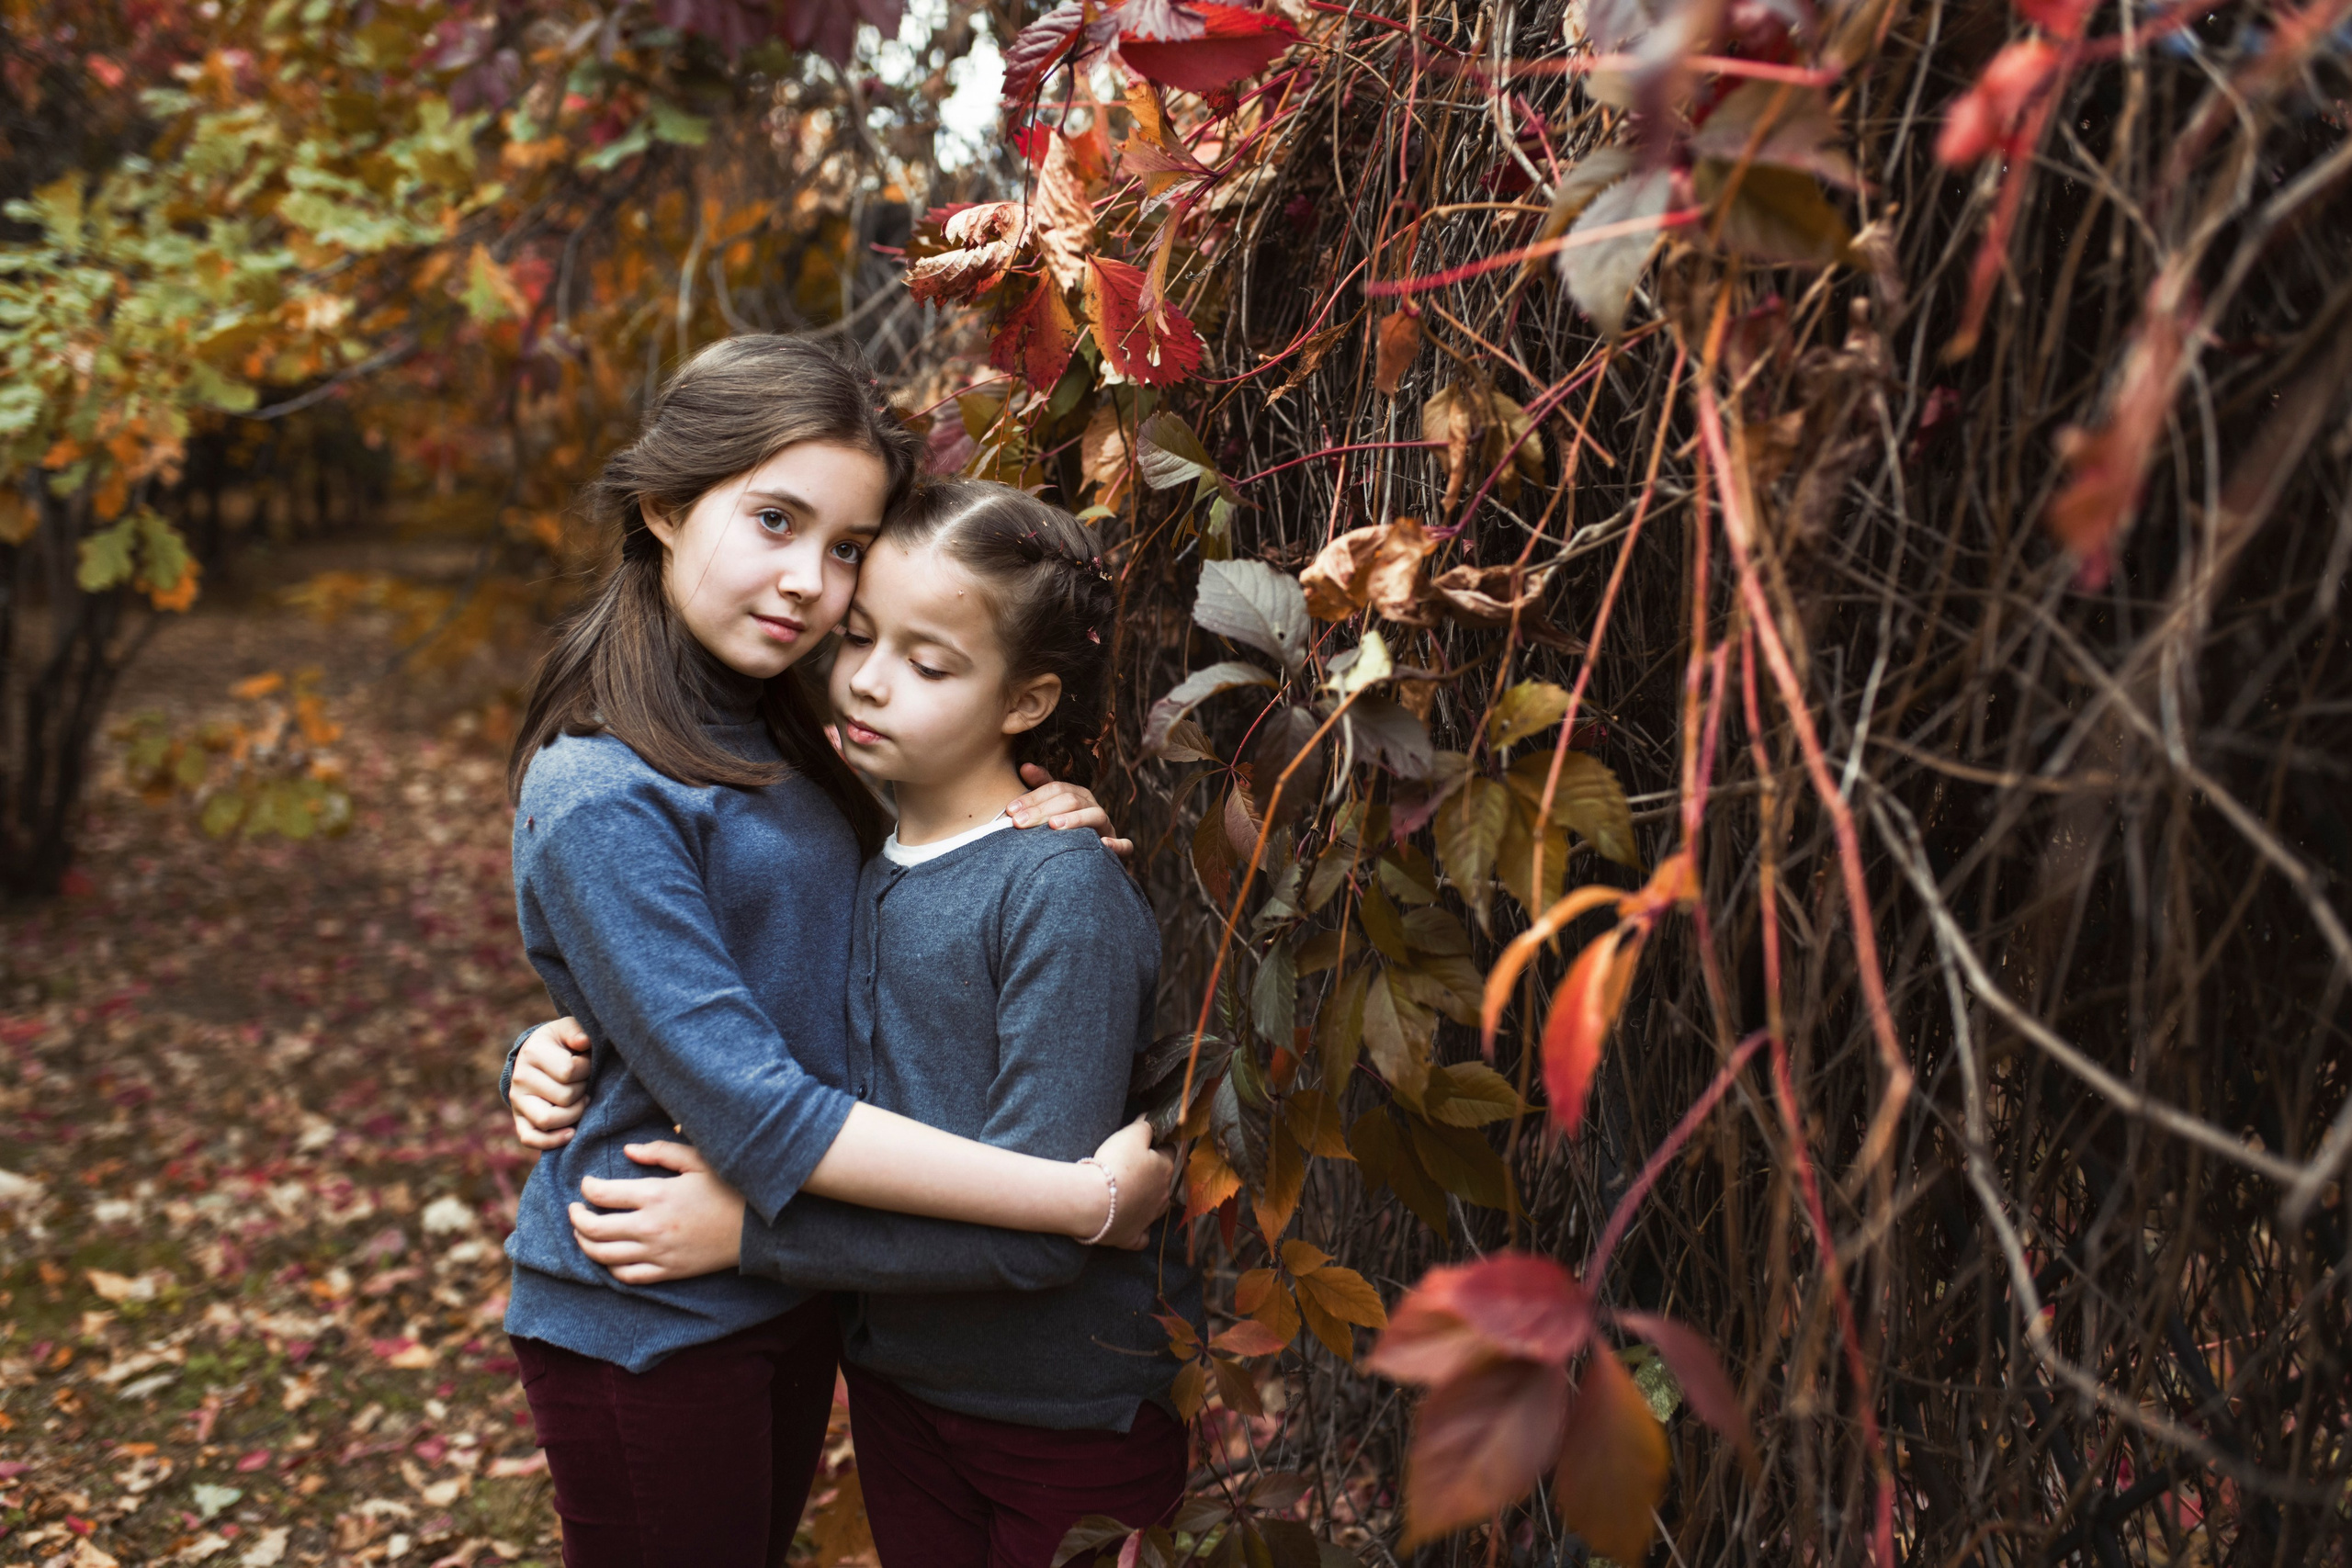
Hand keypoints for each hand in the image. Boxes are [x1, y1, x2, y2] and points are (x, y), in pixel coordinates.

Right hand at [511, 1017, 591, 1149]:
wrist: (539, 1055)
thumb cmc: (561, 1042)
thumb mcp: (569, 1029)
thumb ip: (577, 1031)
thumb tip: (584, 1042)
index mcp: (532, 1052)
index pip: (569, 1071)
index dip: (587, 1069)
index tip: (588, 1063)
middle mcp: (520, 1078)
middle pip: (564, 1097)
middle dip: (584, 1090)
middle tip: (586, 1082)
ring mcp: (517, 1101)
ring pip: (549, 1120)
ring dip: (575, 1114)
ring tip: (583, 1102)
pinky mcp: (519, 1120)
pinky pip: (531, 1138)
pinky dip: (552, 1141)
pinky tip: (572, 1133)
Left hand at [570, 1141, 746, 1284]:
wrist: (759, 1228)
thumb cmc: (730, 1188)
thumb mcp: (698, 1160)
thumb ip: (660, 1152)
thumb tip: (628, 1150)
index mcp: (656, 1195)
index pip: (603, 1194)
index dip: (587, 1188)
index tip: (587, 1184)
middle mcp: (650, 1227)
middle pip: (594, 1229)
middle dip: (577, 1218)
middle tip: (575, 1209)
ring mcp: (657, 1253)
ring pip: (604, 1256)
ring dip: (585, 1244)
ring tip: (583, 1233)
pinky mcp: (668, 1271)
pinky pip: (627, 1276)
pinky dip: (610, 1268)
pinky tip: (609, 1257)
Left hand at [1011, 764, 1131, 859]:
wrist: (1084, 857)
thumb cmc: (1063, 828)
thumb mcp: (1051, 807)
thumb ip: (1040, 787)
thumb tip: (1025, 766)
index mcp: (1076, 795)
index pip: (1055, 788)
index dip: (1032, 797)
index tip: (1010, 810)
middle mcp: (1092, 807)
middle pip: (1071, 801)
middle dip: (1043, 810)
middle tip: (1019, 822)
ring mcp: (1106, 827)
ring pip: (1095, 816)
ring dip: (1075, 820)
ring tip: (1053, 827)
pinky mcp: (1117, 847)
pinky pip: (1123, 845)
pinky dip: (1117, 844)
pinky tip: (1102, 845)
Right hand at [1085, 1117, 1174, 1248]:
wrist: (1094, 1202)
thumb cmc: (1114, 1164)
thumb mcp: (1130, 1135)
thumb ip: (1145, 1125)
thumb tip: (1152, 1119)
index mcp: (1164, 1169)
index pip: (1170, 1151)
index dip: (1158, 1145)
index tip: (1146, 1143)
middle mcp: (1162, 1195)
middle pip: (1163, 1180)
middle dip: (1153, 1173)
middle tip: (1131, 1167)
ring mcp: (1149, 1218)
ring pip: (1156, 1207)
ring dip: (1148, 1200)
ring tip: (1131, 1193)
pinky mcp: (1133, 1237)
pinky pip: (1142, 1236)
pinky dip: (1139, 1230)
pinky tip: (1133, 1224)